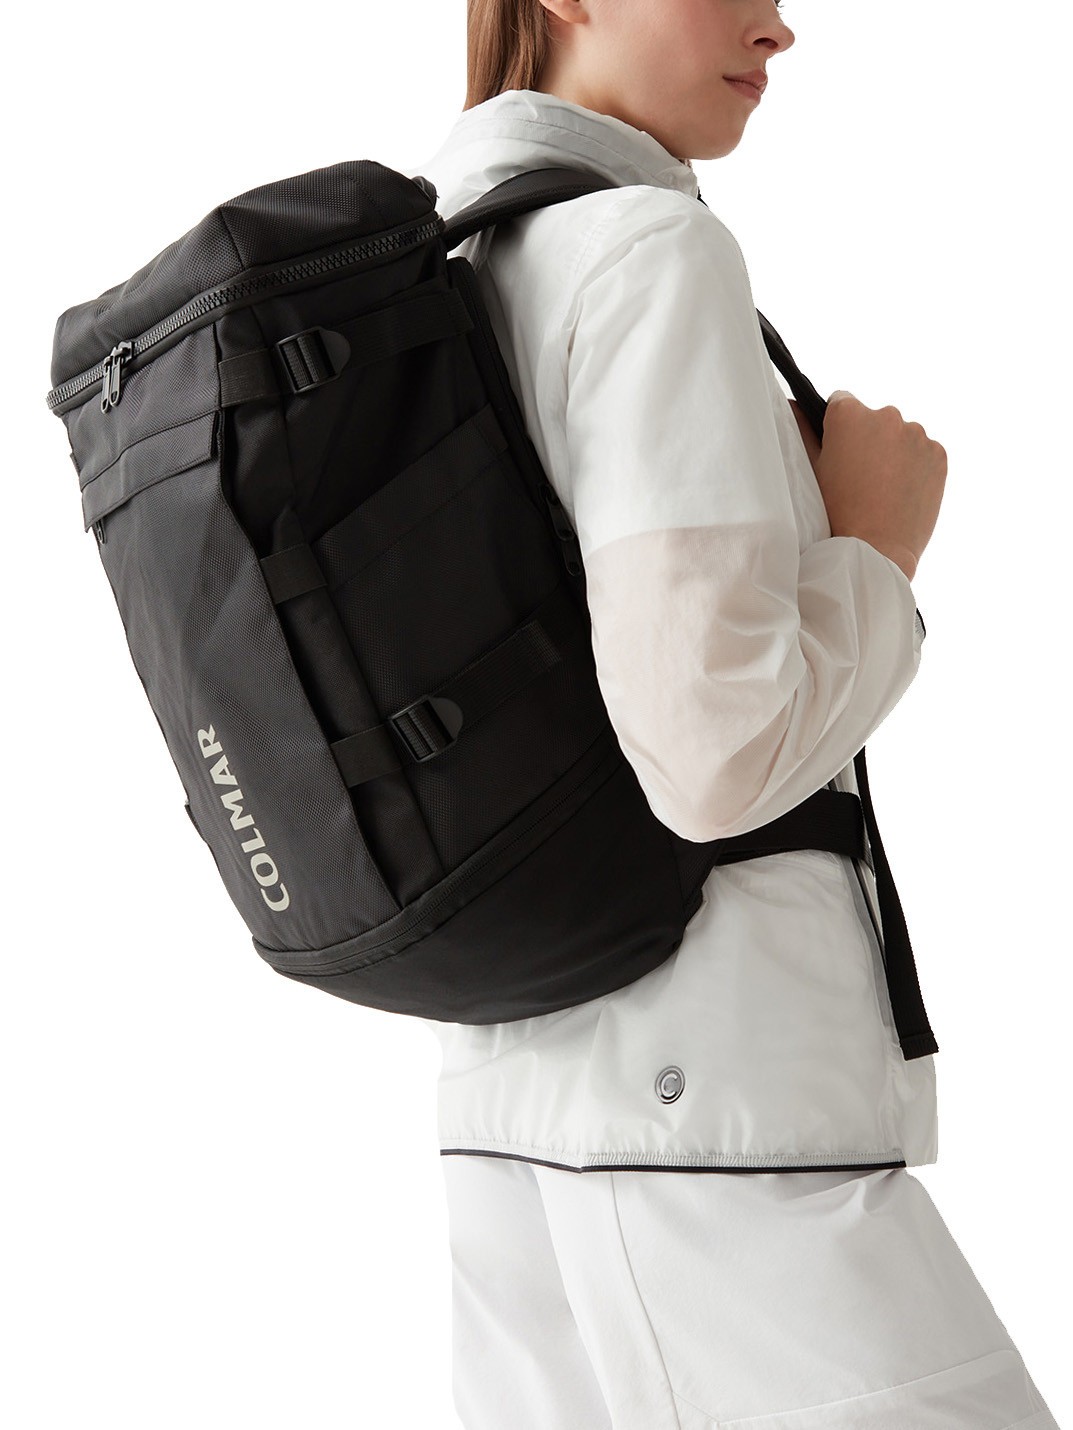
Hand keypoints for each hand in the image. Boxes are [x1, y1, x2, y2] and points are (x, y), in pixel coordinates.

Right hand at [789, 391, 946, 581]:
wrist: (877, 549)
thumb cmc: (837, 511)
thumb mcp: (812, 470)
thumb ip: (802, 430)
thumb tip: (793, 405)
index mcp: (849, 414)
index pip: (841, 402)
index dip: (838, 428)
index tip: (839, 450)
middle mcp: (886, 415)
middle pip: (875, 419)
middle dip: (869, 439)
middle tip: (861, 476)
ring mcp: (917, 434)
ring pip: (902, 436)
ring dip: (894, 452)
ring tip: (883, 488)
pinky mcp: (938, 454)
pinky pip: (924, 453)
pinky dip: (916, 467)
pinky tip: (902, 492)